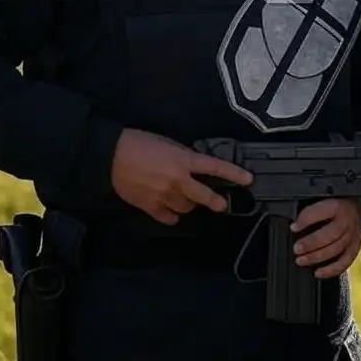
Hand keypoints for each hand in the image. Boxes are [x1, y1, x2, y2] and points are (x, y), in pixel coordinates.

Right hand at [109, 128, 252, 224]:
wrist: (111, 155)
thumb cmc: (140, 142)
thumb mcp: (168, 144)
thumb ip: (183, 157)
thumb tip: (191, 167)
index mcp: (184, 160)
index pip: (215, 167)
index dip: (234, 174)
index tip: (248, 180)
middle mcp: (178, 180)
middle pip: (204, 196)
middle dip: (216, 201)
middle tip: (222, 204)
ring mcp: (164, 195)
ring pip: (186, 208)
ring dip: (189, 205)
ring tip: (187, 200)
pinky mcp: (150, 206)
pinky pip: (168, 217)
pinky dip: (172, 216)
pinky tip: (173, 214)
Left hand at [290, 198, 360, 277]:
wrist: (355, 204)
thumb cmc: (334, 202)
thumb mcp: (323, 198)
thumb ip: (310, 210)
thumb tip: (293, 223)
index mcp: (338, 205)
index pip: (322, 211)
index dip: (306, 220)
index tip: (293, 227)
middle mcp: (347, 220)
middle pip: (331, 234)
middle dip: (312, 243)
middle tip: (296, 249)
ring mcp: (353, 234)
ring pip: (337, 249)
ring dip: (318, 257)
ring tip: (301, 260)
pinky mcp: (356, 246)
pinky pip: (346, 261)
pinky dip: (332, 270)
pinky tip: (318, 273)